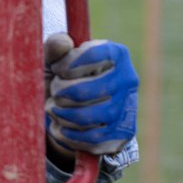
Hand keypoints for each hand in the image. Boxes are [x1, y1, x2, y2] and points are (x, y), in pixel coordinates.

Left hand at [44, 34, 137, 155]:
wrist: (76, 109)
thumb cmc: (63, 77)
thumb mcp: (55, 58)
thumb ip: (54, 47)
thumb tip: (64, 43)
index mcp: (116, 53)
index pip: (89, 56)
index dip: (65, 65)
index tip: (57, 68)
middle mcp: (128, 79)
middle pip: (81, 91)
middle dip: (59, 93)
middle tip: (55, 91)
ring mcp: (128, 107)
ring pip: (85, 118)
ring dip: (61, 114)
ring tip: (55, 107)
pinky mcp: (123, 132)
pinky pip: (89, 138)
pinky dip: (68, 133)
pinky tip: (62, 125)